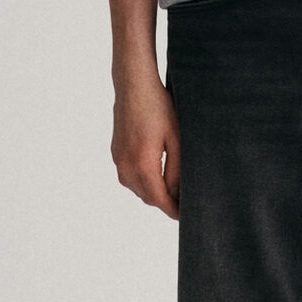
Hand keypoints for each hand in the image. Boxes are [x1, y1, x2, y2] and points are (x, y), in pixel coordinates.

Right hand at [112, 72, 180, 220]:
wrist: (133, 85)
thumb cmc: (159, 107)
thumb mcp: (176, 138)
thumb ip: (177, 169)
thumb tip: (177, 193)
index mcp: (143, 162)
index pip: (159, 199)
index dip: (173, 210)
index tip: (185, 216)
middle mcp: (126, 165)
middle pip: (147, 197)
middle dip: (165, 203)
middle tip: (184, 203)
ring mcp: (118, 159)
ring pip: (136, 189)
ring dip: (153, 193)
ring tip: (173, 190)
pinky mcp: (115, 152)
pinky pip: (128, 177)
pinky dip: (142, 182)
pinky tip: (156, 175)